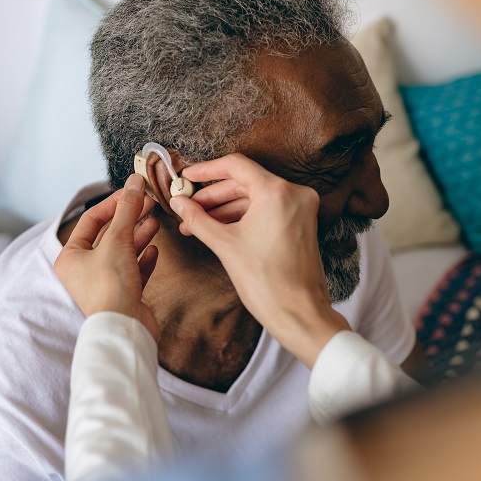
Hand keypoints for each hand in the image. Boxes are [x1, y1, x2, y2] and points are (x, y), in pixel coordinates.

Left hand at [53, 174, 161, 341]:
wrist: (123, 329)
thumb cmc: (110, 287)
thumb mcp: (117, 240)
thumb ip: (127, 209)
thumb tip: (134, 182)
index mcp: (70, 257)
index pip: (92, 220)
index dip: (114, 203)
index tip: (134, 191)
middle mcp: (83, 270)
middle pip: (108, 235)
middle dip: (130, 218)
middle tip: (149, 203)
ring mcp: (103, 284)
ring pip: (122, 253)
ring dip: (139, 236)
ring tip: (155, 222)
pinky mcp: (122, 295)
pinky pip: (132, 271)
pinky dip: (143, 259)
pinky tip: (154, 250)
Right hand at [169, 154, 349, 366]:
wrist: (298, 314)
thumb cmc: (267, 282)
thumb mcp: (225, 245)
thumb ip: (198, 219)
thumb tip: (179, 203)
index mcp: (277, 192)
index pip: (236, 166)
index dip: (207, 171)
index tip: (188, 177)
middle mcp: (294, 194)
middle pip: (245, 182)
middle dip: (213, 196)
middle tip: (187, 206)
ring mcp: (301, 208)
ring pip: (255, 197)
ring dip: (225, 208)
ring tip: (196, 223)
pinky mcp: (301, 223)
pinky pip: (267, 210)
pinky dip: (243, 217)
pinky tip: (218, 228)